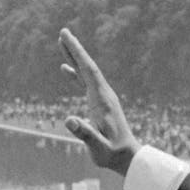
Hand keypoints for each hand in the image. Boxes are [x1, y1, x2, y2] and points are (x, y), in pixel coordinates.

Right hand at [59, 29, 140, 175]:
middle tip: (63, 31)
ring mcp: (102, 98)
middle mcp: (103, 94)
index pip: (88, 70)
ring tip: (62, 42)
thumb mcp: (98, 147)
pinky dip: (75, 73)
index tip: (66, 37)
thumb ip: (85, 134)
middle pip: (88, 66)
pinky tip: (65, 68)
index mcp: (102, 100)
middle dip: (75, 49)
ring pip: (86, 72)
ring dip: (75, 57)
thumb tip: (69, 120)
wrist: (127, 157)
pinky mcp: (99, 103)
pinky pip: (85, 83)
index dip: (77, 52)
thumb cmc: (112, 153)